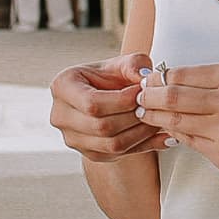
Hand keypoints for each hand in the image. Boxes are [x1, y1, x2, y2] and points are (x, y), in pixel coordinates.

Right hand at [50, 53, 171, 162]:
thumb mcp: (121, 63)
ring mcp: (73, 138)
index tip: (142, 93)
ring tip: (158, 118)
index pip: (92, 102)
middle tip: (155, 107)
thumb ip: (134, 64)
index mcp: (62, 87)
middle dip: (134, 117)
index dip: (121, 101)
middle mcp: (61, 116)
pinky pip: (118, 155)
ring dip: (141, 133)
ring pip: (112, 145)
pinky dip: (143, 145)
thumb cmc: (111, 76)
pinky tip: (158, 134)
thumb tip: (145, 77)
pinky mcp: (89, 154)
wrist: (107, 94)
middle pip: (102, 126)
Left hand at [136, 61, 218, 191]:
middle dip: (147, 98)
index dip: (158, 79)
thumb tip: (169, 81)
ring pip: (175, 121)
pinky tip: (169, 132)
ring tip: (144, 116)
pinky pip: (190, 143)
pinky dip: (176, 136)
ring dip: (154, 118)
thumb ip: (215, 83)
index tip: (146, 82)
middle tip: (137, 100)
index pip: (182, 74)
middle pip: (171, 96)